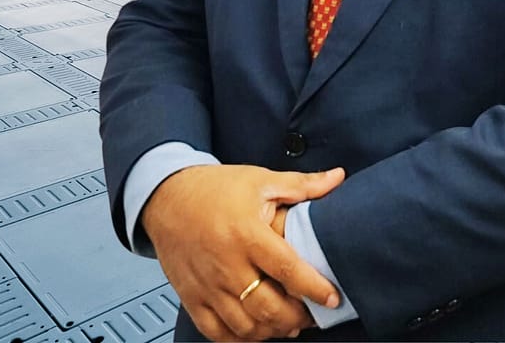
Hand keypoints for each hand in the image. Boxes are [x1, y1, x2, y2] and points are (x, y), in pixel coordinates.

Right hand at [141, 164, 344, 340]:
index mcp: (247, 233)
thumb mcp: (261, 180)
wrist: (167, 197)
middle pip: (268, 306)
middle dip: (297, 317)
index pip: (287, 268)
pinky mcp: (192, 298)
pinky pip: (217, 332)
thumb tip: (337, 178)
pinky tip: (257, 331)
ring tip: (290, 324)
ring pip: (245, 325)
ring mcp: (208, 285)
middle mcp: (227, 264)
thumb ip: (302, 185)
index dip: (313, 287)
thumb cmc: (216, 188)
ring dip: (272, 331)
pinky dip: (240, 339)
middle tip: (314, 315)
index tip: (332, 298)